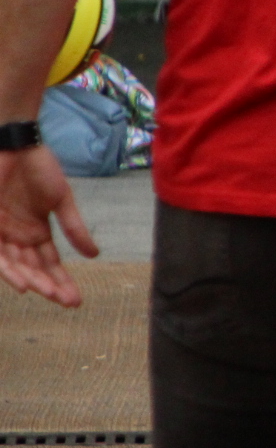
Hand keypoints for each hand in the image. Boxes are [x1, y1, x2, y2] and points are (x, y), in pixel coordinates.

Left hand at [0, 146, 97, 307]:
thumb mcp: (62, 201)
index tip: (76, 301)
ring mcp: (4, 233)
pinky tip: (24, 283)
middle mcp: (18, 237)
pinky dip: (10, 270)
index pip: (50, 264)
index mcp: (37, 232)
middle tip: (65, 301)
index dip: (62, 282)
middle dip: (49, 287)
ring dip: (31, 282)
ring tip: (48, 294)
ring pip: (16, 267)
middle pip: (33, 270)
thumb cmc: (39, 168)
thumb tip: (94, 255)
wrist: (16, 146)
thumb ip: (74, 228)